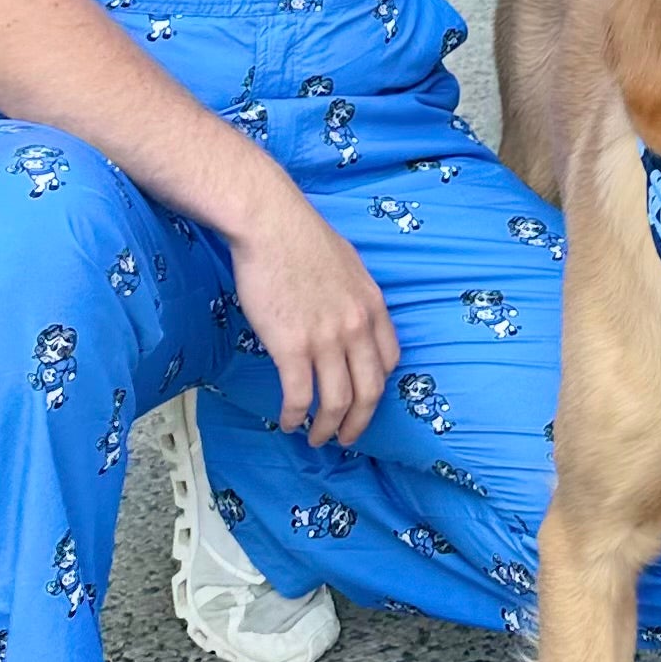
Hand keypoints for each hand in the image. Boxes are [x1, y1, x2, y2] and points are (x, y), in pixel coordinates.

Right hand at [223, 160, 398, 443]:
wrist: (271, 223)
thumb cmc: (302, 237)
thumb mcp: (347, 263)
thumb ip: (353, 295)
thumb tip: (345, 313)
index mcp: (373, 306)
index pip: (389, 361)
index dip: (377, 388)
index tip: (364, 400)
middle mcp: (357, 327)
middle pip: (369, 391)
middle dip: (359, 423)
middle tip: (346, 438)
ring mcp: (326, 339)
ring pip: (337, 402)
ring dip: (327, 429)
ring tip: (316, 438)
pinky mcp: (293, 346)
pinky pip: (300, 396)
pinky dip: (295, 416)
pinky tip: (288, 421)